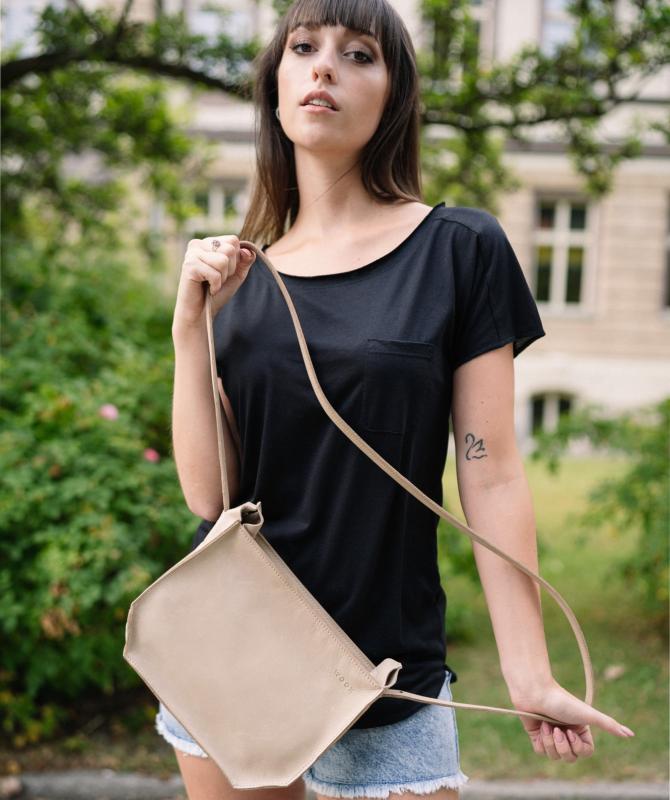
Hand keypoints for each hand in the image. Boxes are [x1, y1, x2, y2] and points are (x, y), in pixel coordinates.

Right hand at [172, 235, 255, 328]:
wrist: (201, 313)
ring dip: (222, 278)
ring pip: (223, 261)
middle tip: (217, 280)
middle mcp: (198, 244)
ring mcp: (192, 254)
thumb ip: (245, 261)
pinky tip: (208, 289)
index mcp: (208, 243)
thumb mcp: (236, 275)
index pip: (233, 240)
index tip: (224, 272)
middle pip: (229, 249)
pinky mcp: (189, 266)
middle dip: (229, 270)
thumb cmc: (217, 293)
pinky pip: (215, 273)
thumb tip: (248, 251)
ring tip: (211, 284)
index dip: (235, 260)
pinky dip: (215, 285)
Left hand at [511, 676, 634, 762]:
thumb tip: (631, 735)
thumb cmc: (562, 701)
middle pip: (570, 758)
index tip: (570, 731)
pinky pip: (541, 752)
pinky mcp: (538, 737)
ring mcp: (552, 736)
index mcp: (580, 730)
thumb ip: (609, 725)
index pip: (585, 753)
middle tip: (557, 729)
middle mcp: (567, 734)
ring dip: (551, 742)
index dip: (578, 747)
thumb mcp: (588, 714)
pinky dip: (541, 741)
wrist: (535, 692)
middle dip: (563, 746)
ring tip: (547, 726)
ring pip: (555, 756)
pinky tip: (540, 727)